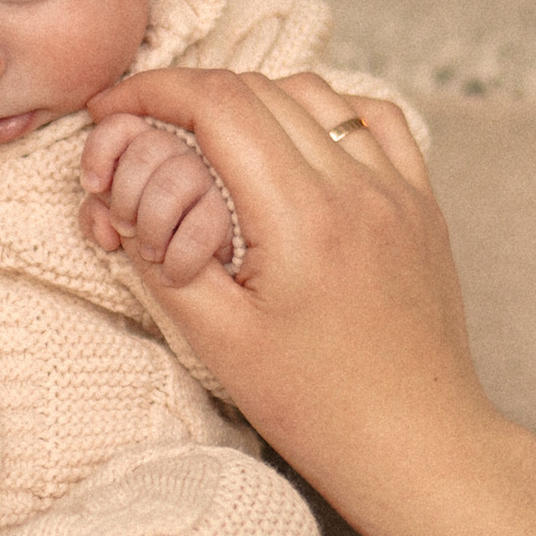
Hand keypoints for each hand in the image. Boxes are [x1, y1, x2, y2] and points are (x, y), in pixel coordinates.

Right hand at [79, 68, 535, 535]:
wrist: (417, 445)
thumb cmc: (319, 408)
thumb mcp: (218, 340)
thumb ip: (163, 259)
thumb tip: (124, 198)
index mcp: (299, 217)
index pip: (217, 104)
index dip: (153, 90)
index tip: (113, 106)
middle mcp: (354, 188)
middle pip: (258, 89)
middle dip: (191, 95)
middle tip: (149, 127)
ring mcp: (397, 191)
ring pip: (317, 94)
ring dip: (255, 99)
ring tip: (214, 137)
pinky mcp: (422, 205)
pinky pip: (377, 120)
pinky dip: (329, 111)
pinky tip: (301, 139)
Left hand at [79, 113, 240, 284]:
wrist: (217, 309)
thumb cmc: (163, 260)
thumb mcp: (122, 234)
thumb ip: (100, 210)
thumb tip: (96, 201)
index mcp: (158, 154)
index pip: (125, 124)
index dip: (102, 148)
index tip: (93, 185)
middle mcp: (191, 159)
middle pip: (148, 147)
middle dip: (125, 192)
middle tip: (124, 228)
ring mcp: (219, 186)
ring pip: (177, 177)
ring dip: (153, 221)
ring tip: (152, 253)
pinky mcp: (241, 220)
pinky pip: (206, 223)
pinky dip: (182, 254)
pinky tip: (176, 273)